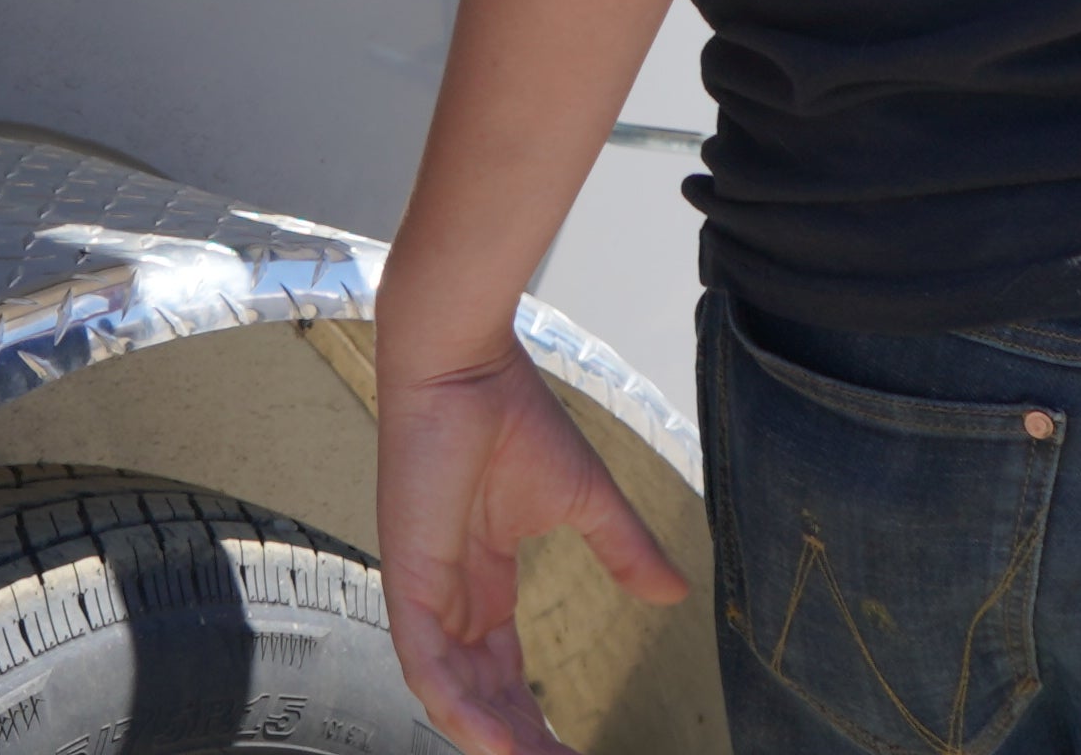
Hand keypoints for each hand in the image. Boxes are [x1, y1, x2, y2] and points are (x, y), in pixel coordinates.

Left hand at [377, 332, 691, 754]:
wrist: (465, 363)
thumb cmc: (513, 414)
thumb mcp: (587, 500)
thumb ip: (624, 552)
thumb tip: (674, 592)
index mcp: (482, 577)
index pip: (503, 670)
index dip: (532, 714)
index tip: (570, 748)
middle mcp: (449, 594)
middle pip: (480, 692)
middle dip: (516, 737)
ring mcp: (424, 589)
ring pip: (449, 691)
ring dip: (489, 735)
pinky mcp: (406, 578)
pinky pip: (424, 663)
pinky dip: (454, 708)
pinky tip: (492, 742)